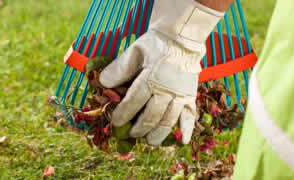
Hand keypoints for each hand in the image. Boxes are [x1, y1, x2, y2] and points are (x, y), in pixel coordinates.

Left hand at [99, 0, 222, 144]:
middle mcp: (167, 89)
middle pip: (152, 115)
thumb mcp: (134, 51)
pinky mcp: (190, 95)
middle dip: (140, 128)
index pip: (134, 101)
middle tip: (131, 134)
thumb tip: (102, 83)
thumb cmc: (156, 45)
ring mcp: (181, 94)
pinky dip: (187, 129)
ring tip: (150, 141)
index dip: (123, 114)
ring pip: (169, 119)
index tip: (115, 122)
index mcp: (151, 78)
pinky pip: (190, 114)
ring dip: (159, 133)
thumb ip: (119, 68)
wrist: (182, 38)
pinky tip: (183, 141)